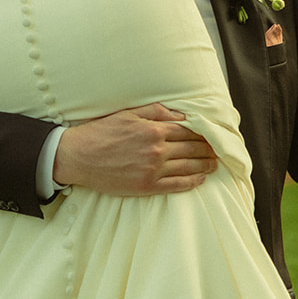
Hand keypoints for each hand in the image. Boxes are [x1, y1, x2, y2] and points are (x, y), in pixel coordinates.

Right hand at [53, 104, 217, 195]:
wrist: (78, 157)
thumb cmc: (101, 133)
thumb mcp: (127, 114)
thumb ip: (156, 111)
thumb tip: (181, 114)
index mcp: (153, 129)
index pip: (188, 131)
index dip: (203, 133)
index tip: (213, 134)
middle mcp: (156, 150)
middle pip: (192, 149)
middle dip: (208, 149)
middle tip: (219, 150)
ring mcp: (152, 170)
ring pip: (188, 167)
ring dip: (205, 165)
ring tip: (215, 163)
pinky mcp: (146, 186)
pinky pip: (177, 185)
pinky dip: (192, 182)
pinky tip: (201, 178)